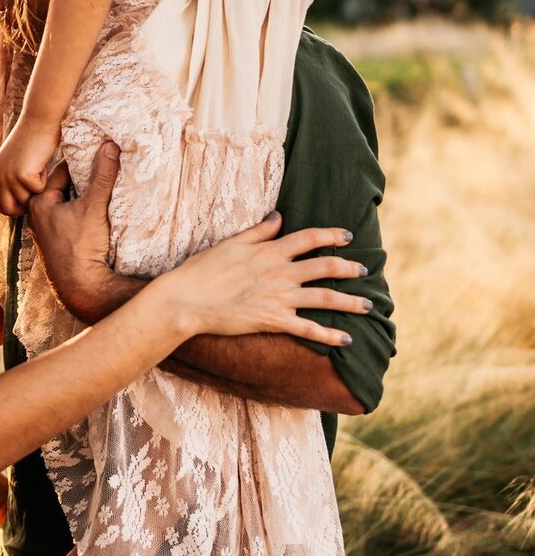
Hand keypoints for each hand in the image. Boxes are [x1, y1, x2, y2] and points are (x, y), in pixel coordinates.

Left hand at [0, 116, 60, 215]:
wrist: (38, 121)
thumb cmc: (31, 139)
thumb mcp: (12, 161)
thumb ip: (9, 179)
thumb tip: (17, 203)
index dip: (8, 208)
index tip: (22, 205)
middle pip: (7, 208)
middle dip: (23, 208)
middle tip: (34, 196)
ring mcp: (8, 176)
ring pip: (25, 200)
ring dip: (36, 190)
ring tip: (38, 170)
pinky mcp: (22, 175)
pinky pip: (38, 190)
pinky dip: (45, 180)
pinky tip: (42, 164)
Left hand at [27, 143, 122, 319]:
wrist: (83, 288)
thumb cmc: (82, 247)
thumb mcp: (94, 207)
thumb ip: (102, 176)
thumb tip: (110, 145)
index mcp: (38, 203)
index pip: (61, 170)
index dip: (81, 160)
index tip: (97, 151)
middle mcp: (37, 215)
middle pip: (63, 186)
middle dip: (81, 177)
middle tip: (102, 165)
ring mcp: (47, 230)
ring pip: (66, 202)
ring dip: (82, 195)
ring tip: (103, 185)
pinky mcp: (58, 243)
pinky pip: (69, 217)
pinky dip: (81, 210)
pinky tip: (97, 209)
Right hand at [151, 216, 370, 345]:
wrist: (188, 299)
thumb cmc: (204, 269)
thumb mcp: (231, 243)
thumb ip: (258, 231)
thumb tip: (278, 217)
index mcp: (270, 251)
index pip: (309, 238)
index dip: (331, 235)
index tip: (347, 236)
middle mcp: (281, 273)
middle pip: (325, 267)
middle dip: (349, 268)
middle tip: (364, 270)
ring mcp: (280, 298)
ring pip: (325, 298)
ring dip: (351, 302)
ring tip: (369, 305)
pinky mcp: (274, 321)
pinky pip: (309, 329)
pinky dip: (330, 334)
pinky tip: (347, 339)